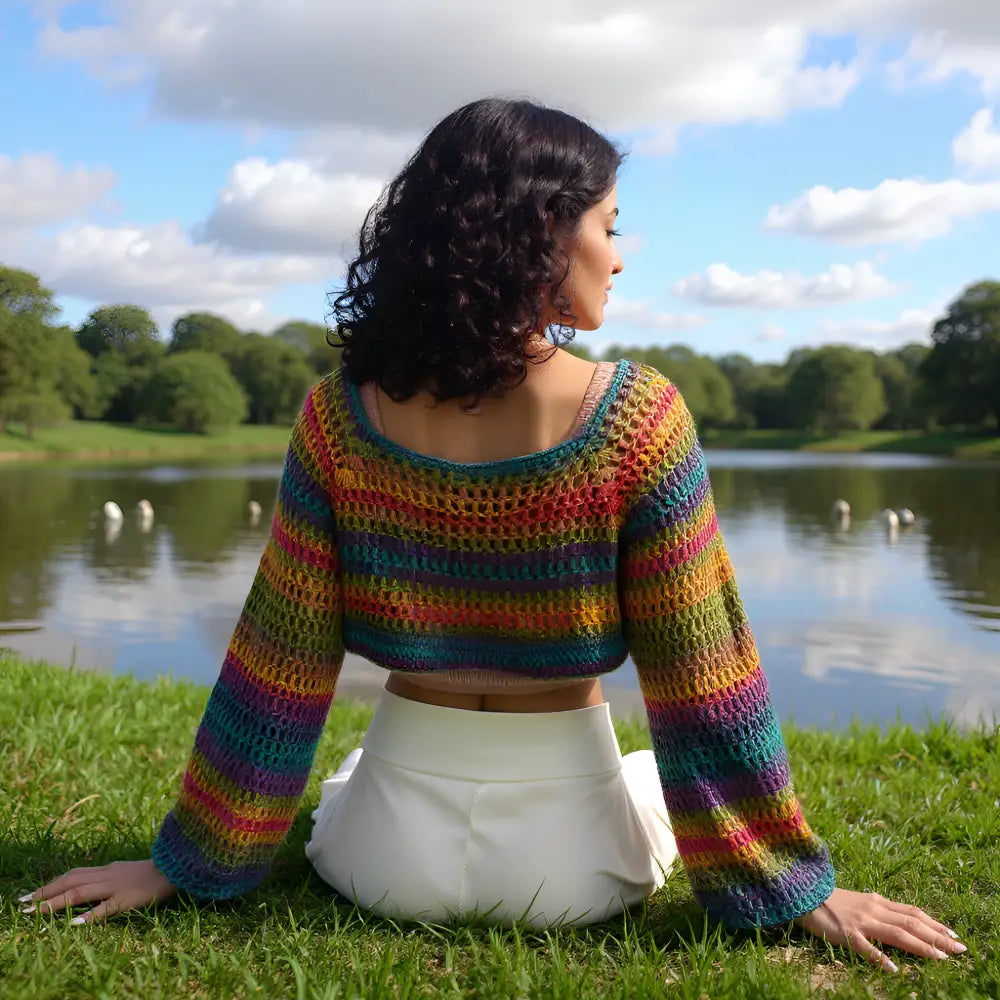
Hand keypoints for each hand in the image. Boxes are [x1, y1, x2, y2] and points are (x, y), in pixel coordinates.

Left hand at [18, 859, 176, 924]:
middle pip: (70, 880)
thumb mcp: (127, 870)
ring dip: (56, 902)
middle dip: (45, 892)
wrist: (178, 868)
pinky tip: (74, 923)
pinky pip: (104, 908)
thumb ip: (109, 876)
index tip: (32, 894)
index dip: (51, 883)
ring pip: (80, 892)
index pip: (73, 874)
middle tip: (24, 904)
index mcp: (108, 869)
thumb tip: (90, 885)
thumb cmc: (155, 871)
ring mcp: (116, 886)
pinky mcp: (127, 899)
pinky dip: (88, 915)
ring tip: (36, 912)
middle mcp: (107, 875)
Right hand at [794, 888, 967, 972]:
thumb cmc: (831, 901)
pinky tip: (893, 969)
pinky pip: (866, 948)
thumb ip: (880, 911)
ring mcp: (861, 922)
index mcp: (877, 902)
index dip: (935, 924)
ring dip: (921, 947)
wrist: (803, 893)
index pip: (913, 913)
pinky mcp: (846, 933)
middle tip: (959, 949)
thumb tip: (903, 923)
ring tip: (940, 958)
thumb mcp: (859, 902)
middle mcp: (874, 910)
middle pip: (912, 923)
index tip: (954, 935)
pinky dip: (880, 959)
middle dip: (938, 937)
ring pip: (897, 934)